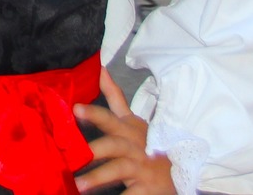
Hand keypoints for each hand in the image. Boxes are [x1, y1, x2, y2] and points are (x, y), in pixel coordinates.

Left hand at [76, 69, 175, 194]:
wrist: (181, 169)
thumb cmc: (148, 143)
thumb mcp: (133, 120)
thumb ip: (115, 98)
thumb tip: (101, 70)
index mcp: (128, 130)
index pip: (110, 118)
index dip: (94, 113)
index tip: (75, 108)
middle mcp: (134, 147)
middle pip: (114, 145)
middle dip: (96, 149)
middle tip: (72, 158)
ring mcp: (141, 168)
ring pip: (119, 170)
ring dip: (98, 178)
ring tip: (78, 186)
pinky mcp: (147, 188)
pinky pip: (132, 194)